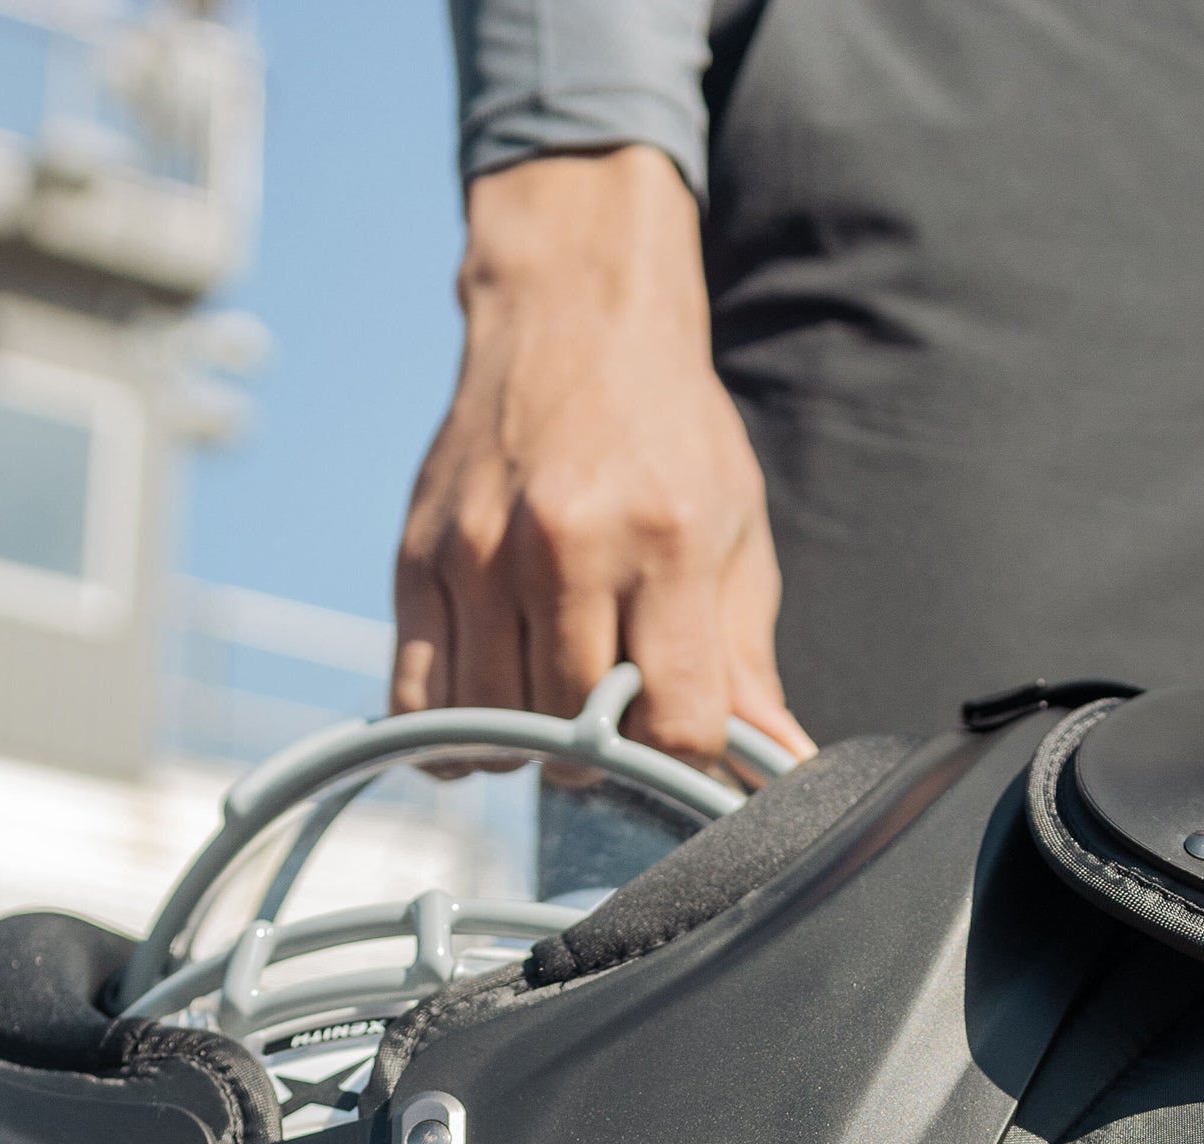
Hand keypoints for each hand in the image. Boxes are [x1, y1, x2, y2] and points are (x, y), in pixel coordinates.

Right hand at [393, 147, 812, 770]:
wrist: (571, 320)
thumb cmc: (665, 430)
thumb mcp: (733, 529)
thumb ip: (747, 658)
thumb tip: (784, 763)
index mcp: (666, 539)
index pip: (677, 721)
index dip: (685, 750)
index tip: (680, 722)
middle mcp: (565, 545)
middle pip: (580, 733)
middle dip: (608, 753)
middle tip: (617, 715)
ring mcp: (479, 555)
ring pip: (498, 729)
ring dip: (532, 748)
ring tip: (555, 707)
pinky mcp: (419, 562)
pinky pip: (419, 701)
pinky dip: (455, 739)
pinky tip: (489, 722)